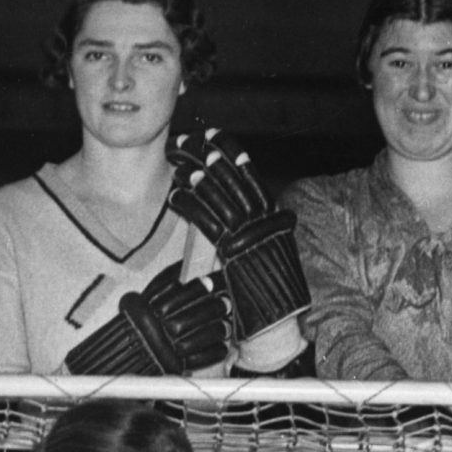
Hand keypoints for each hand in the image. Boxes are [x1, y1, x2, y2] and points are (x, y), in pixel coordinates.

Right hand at [63, 260, 231, 374]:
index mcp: (154, 311)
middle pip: (199, 314)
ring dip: (220, 329)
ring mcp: (171, 349)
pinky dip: (215, 351)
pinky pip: (202, 359)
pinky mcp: (177, 366)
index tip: (212, 283)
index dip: (201, 287)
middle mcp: (163, 329)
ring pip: (205, 335)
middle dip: (216, 307)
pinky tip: (222, 345)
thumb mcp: (145, 298)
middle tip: (225, 303)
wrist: (122, 353)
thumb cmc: (136, 322)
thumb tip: (185, 265)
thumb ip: (163, 282)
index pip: (184, 294)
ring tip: (226, 324)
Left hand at [165, 127, 307, 338]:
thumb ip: (252, 224)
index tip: (211, 133)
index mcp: (272, 214)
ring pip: (218, 195)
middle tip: (184, 141)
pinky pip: (207, 220)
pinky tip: (175, 197)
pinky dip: (190, 205)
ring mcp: (249, 234)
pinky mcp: (233, 251)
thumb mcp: (266, 248)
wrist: (277, 317)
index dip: (228, 149)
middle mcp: (263, 219)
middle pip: (231, 177)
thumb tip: (235, 203)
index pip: (250, 171)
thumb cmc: (267, 286)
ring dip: (196, 178)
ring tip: (179, 166)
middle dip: (205, 155)